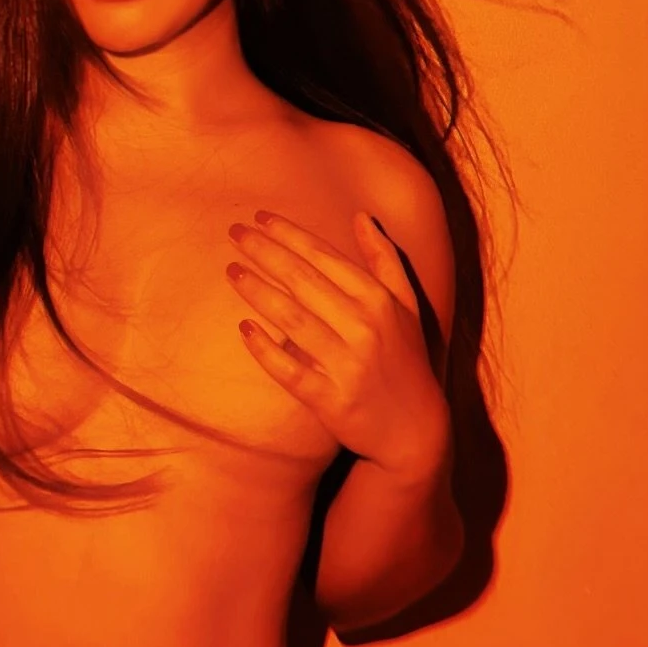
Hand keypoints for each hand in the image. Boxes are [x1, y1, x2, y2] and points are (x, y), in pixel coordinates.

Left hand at [226, 209, 451, 485]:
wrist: (415, 430)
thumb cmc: (407, 359)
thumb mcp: (407, 306)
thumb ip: (385, 259)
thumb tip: (361, 216)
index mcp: (378, 301)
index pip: (324, 257)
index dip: (289, 234)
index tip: (260, 217)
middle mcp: (363, 328)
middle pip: (302, 280)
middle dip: (265, 252)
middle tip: (235, 233)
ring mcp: (346, 365)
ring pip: (291, 319)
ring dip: (257, 291)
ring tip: (232, 271)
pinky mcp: (329, 399)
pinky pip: (289, 370)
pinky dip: (264, 349)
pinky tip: (244, 329)